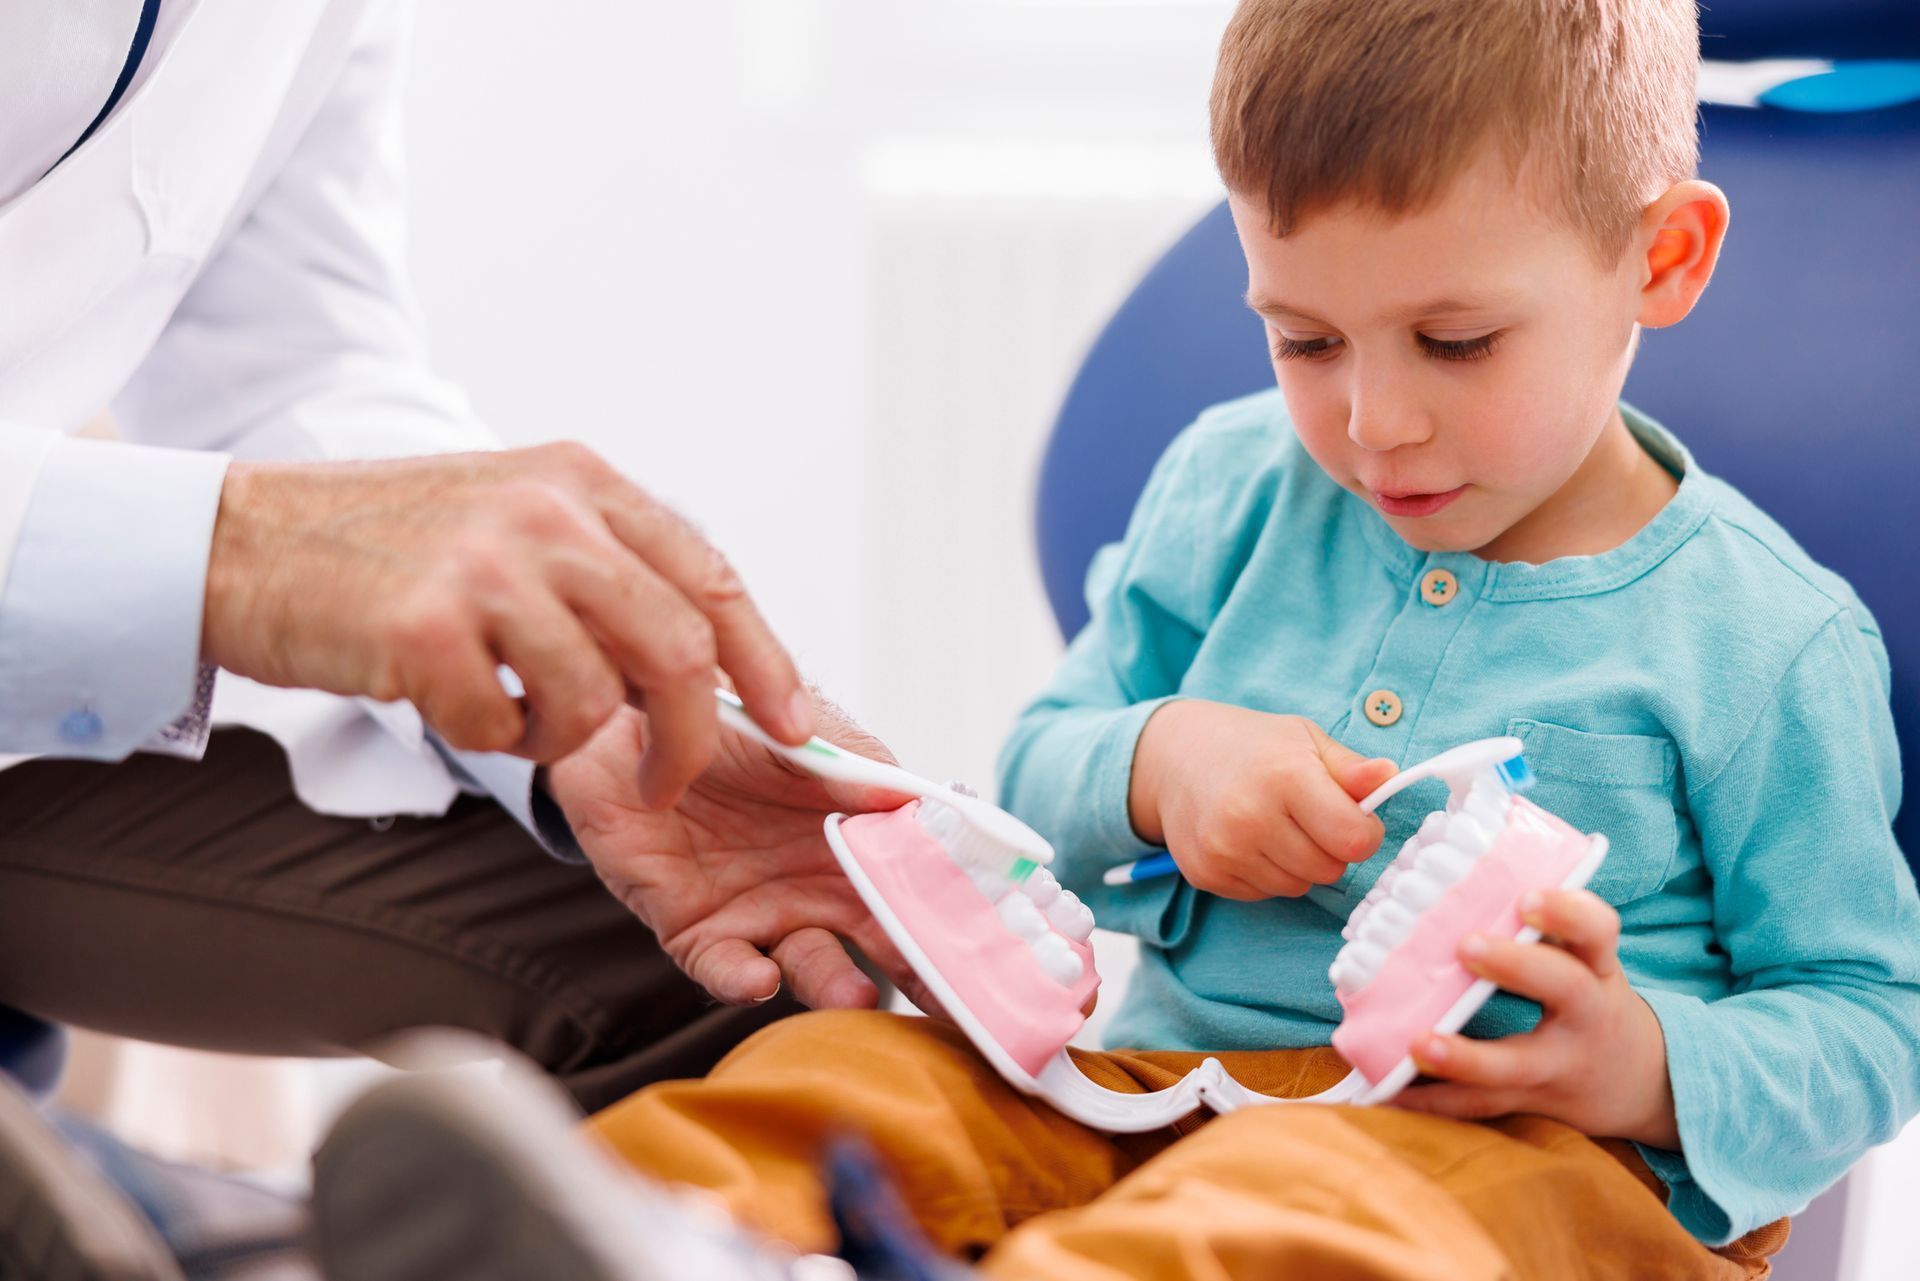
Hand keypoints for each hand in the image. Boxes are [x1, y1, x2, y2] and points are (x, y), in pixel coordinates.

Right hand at [202, 444, 810, 794]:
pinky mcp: (424, 624)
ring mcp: (486, 564)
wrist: (243, 539)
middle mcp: (546, 512)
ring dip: (561, 737)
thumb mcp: (514, 516)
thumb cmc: (390, 545)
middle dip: (688, 737)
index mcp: (582, 481)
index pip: (708, 578)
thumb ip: (606, 571)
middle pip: (674, 649)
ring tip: (509, 711)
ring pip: (593, 699)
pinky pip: (502, 726)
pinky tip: (451, 701)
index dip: (763, 661)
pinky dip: (489, 739)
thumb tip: (703, 662)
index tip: (798, 727)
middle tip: (668, 785)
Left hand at [546, 695, 935, 1011]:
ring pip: (814, 964)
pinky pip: (726, 968)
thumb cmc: (725, 724)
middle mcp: (822, 885)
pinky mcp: (698, 932)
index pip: (923, 882)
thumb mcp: (798, 730)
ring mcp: (764, 912)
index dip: (958, 911)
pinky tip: (758, 978)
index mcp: (860, 838)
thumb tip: (910, 804)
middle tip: (954, 1004)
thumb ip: (853, 763)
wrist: (624, 726)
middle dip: (921, 974)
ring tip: (856, 996)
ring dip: (836, 985)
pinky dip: (743, 979)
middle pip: (885, 939)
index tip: (998, 942)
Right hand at [1128, 700, 1396, 898]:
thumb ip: (1351, 768)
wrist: (1172, 757)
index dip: (1364, 832)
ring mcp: (1224, 850)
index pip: (1355, 841)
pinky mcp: (1206, 874)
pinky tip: (1250, 841)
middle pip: (1329, 869)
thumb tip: (1391, 777)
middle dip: (1330, 849)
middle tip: (1307, 817)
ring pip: (1298, 887)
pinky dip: (1266, 873)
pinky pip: (1264, 893)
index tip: (1352, 816)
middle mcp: (1250, 817)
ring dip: (1298, 864)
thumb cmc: (1251, 746)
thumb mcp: (1305, 740)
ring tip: (1275, 826)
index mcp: (1286, 777)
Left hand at [1395, 889, 1679, 1147]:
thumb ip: (1543, 925)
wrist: (1642, 1080)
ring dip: (1465, 1058)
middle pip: (1565, 988)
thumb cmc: (1591, 996)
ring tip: (1419, 1045)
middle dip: (1516, 967)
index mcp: (1596, 967)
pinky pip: (1480, 1104)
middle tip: (1466, 945)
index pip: (1597, 931)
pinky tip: (1389, 1092)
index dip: (1567, 913)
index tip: (1526, 898)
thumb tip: (1464, 866)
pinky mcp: (1530, 1099)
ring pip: (1517, 1065)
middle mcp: (1586, 1014)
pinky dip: (1433, 1101)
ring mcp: (1560, 1063)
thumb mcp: (1586, 958)